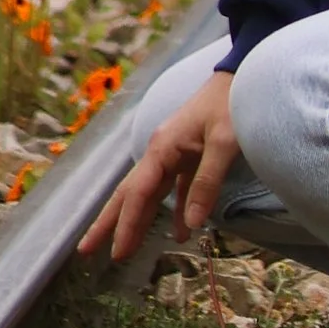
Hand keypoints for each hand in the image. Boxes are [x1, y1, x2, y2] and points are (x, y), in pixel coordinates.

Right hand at [79, 72, 239, 262]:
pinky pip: (175, 188)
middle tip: (87, 250)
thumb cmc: (232, 105)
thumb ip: (206, 183)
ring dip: (137, 220)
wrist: (242, 74)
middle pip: (130, 193)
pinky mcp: (189, 154)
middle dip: (109, 222)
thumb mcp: (223, 142)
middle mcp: (161, 152)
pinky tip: (181, 232)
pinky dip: (175, 210)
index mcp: (162, 148)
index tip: (116, 253)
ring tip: (123, 249)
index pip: (138, 194)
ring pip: (149, 193)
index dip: (126, 225)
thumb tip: (191, 225)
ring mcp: (173, 153)